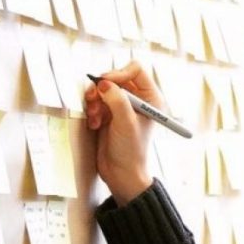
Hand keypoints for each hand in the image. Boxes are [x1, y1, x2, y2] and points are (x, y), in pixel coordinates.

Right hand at [85, 61, 166, 205]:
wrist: (121, 173)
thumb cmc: (131, 151)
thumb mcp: (126, 123)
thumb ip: (116, 100)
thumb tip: (104, 83)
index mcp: (151, 98)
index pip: (135, 70)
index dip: (119, 73)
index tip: (106, 83)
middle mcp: (138, 99)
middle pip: (116, 77)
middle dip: (103, 89)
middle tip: (94, 100)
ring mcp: (123, 106)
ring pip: (103, 89)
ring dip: (95, 101)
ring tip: (95, 117)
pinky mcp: (110, 113)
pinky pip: (96, 101)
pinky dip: (92, 110)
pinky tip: (95, 124)